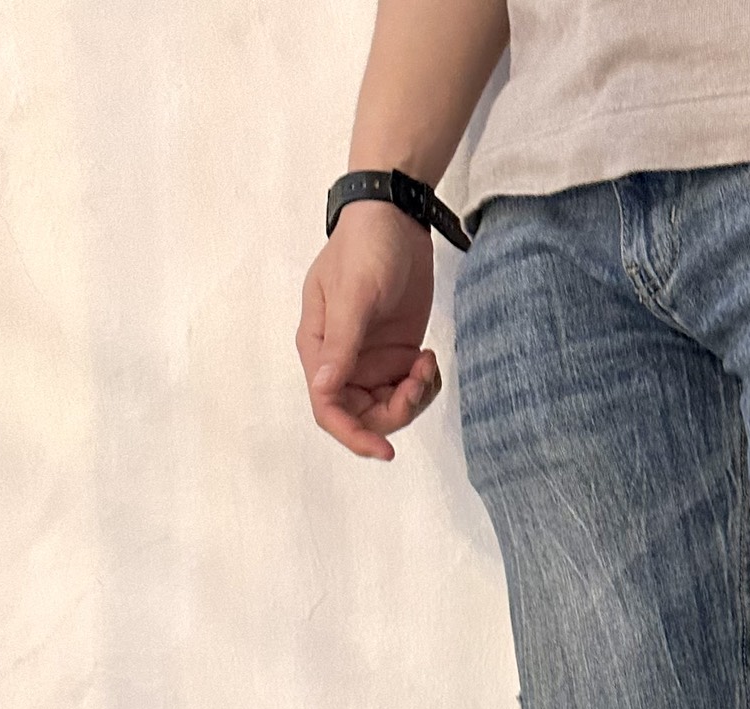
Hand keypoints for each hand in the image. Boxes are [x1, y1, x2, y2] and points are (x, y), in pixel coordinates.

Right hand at [297, 202, 441, 460]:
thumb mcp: (355, 294)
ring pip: (389, 407)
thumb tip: (323, 390)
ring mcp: (370, 360)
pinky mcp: (397, 354)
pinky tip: (429, 358)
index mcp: (320, 350)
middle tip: (418, 382)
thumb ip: (342, 345)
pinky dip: (425, 385)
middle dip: (394, 413)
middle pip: (362, 416)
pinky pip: (409, 389)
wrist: (396, 216)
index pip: (328, 409)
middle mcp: (342, 362)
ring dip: (414, 398)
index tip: (385, 451)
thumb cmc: (366, 246)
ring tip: (426, 364)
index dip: (354, 436)